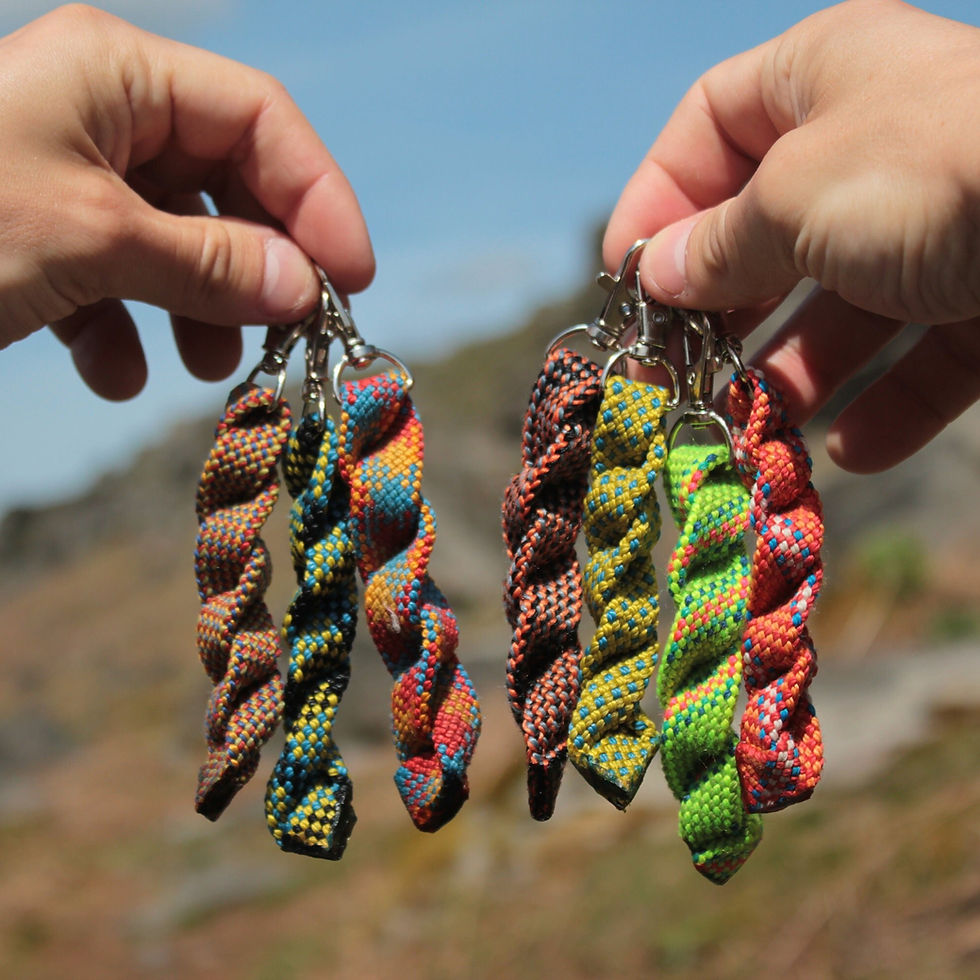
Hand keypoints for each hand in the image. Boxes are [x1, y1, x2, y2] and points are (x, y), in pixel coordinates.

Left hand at [0, 4, 373, 398]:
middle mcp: (99, 115)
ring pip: (175, 240)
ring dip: (199, 310)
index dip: (318, 196)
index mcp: (117, 74)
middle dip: (258, 266)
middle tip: (290, 334)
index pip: (260, 119)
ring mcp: (67, 178)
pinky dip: (125, 332)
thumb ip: (210, 263)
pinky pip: (113, 278)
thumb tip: (306, 288)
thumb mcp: (92, 240)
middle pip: (224, 184)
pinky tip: (111, 375)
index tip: (352, 279)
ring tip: (206, 370)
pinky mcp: (38, 238)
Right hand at [605, 0, 979, 471]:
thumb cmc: (930, 171)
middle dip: (719, 308)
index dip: (655, 200)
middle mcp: (877, 147)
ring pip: (840, 308)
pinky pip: (922, 357)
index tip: (624, 279)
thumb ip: (714, 244)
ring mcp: (938, 224)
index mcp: (822, 82)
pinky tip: (854, 448)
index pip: (706, 128)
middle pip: (767, 233)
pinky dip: (885, 408)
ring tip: (753, 421)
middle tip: (671, 373)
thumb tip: (652, 275)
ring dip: (792, 373)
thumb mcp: (791, 199)